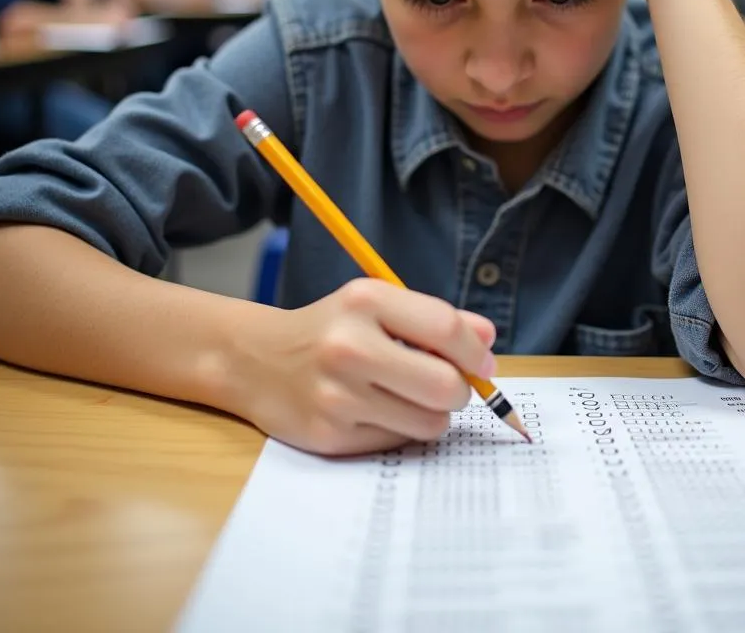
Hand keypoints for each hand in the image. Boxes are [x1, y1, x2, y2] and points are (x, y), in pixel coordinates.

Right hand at [234, 279, 496, 455]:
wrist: (257, 361)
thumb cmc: (332, 329)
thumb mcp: (378, 306)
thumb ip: (435, 319)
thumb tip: (488, 340)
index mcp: (366, 302)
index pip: (445, 328)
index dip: (475, 351)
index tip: (483, 363)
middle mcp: (349, 347)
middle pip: (444, 385)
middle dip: (459, 390)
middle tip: (448, 386)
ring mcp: (337, 396)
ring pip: (429, 422)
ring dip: (432, 414)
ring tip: (409, 397)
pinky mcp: (330, 437)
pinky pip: (398, 442)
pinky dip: (400, 430)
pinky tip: (376, 411)